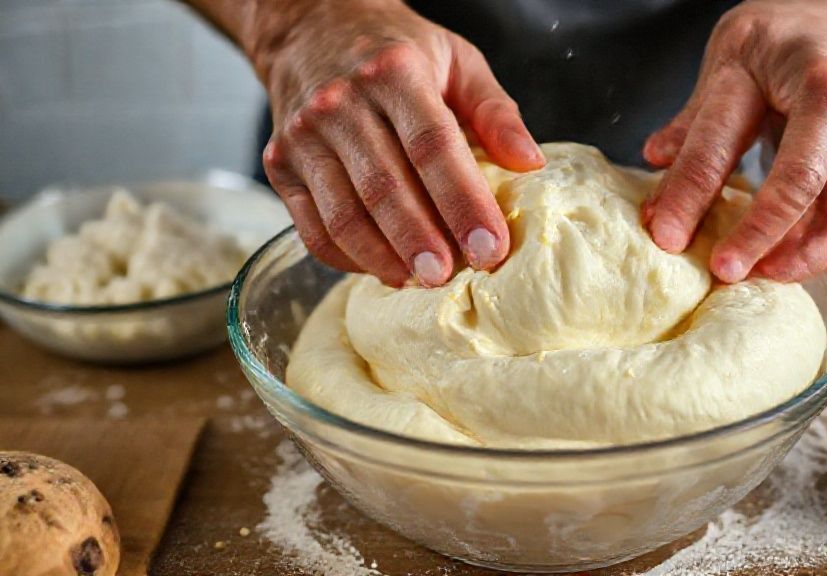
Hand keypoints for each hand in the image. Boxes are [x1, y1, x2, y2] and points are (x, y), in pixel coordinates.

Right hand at [249, 0, 543, 286]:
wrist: (311, 28)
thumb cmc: (395, 51)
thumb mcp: (457, 60)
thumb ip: (495, 112)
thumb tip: (530, 164)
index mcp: (395, 72)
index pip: (432, 147)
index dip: (463, 202)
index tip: (489, 246)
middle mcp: (341, 102)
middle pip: (385, 187)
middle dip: (421, 241)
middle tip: (450, 278)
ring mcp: (303, 136)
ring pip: (345, 215)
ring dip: (384, 259)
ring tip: (419, 281)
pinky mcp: (279, 164)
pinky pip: (313, 228)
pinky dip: (348, 259)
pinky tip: (383, 269)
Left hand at [642, 0, 826, 282]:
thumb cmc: (795, 38)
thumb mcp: (736, 52)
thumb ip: (698, 113)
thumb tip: (654, 160)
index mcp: (789, 68)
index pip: (726, 138)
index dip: (689, 192)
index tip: (664, 236)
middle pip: (797, 180)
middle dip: (755, 233)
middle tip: (721, 271)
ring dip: (797, 257)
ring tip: (757, 279)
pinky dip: (815, 250)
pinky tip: (781, 267)